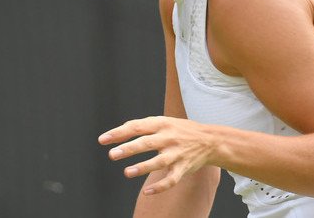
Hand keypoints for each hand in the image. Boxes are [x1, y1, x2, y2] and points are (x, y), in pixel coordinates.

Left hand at [98, 116, 216, 194]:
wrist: (211, 140)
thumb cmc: (180, 130)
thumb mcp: (163, 122)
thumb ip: (143, 127)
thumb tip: (116, 134)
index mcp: (161, 123)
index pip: (137, 126)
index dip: (119, 133)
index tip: (102, 140)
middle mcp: (169, 138)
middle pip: (147, 143)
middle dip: (129, 149)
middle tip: (112, 155)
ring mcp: (177, 154)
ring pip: (159, 162)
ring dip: (142, 167)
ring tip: (126, 173)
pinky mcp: (183, 168)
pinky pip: (171, 180)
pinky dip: (160, 187)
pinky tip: (147, 192)